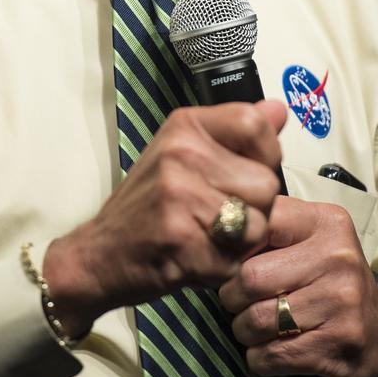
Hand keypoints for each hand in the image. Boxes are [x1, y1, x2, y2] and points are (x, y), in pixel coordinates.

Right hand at [43, 100, 286, 337]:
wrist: (99, 254)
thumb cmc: (146, 206)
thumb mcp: (184, 154)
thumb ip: (234, 134)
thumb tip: (278, 109)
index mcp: (184, 126)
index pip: (256, 124)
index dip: (266, 155)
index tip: (245, 172)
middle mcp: (182, 153)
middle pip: (267, 183)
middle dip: (254, 209)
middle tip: (217, 217)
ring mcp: (180, 196)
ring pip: (258, 224)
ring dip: (241, 243)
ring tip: (206, 238)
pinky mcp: (182, 240)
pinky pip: (237, 258)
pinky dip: (222, 268)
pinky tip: (195, 258)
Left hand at [219, 195, 377, 376]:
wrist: (377, 337)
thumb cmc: (327, 282)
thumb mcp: (308, 242)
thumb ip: (267, 232)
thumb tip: (213, 240)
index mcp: (326, 223)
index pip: (257, 225)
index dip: (233, 248)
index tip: (233, 263)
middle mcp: (338, 259)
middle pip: (249, 278)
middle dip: (232, 296)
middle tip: (239, 302)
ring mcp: (341, 305)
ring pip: (255, 320)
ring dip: (244, 330)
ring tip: (256, 327)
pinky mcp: (336, 347)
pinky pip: (269, 355)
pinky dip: (259, 357)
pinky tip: (272, 350)